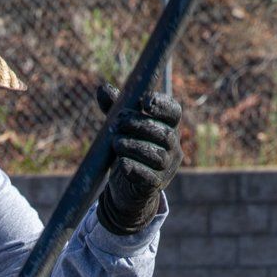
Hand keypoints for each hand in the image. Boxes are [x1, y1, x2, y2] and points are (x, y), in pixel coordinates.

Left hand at [95, 82, 182, 235]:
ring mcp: (166, 168)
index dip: (162, 105)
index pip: (174, 112)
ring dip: (134, 146)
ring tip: (115, 143)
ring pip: (157, 156)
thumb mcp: (122, 128)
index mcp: (168, 127)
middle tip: (118, 123)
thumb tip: (103, 89)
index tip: (144, 102)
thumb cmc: (128, 151)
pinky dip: (135, 169)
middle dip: (140, 125)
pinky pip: (149, 177)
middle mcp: (172, 147)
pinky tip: (122, 163)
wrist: (127, 188)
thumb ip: (115, 108)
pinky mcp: (155, 186)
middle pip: (165, 133)